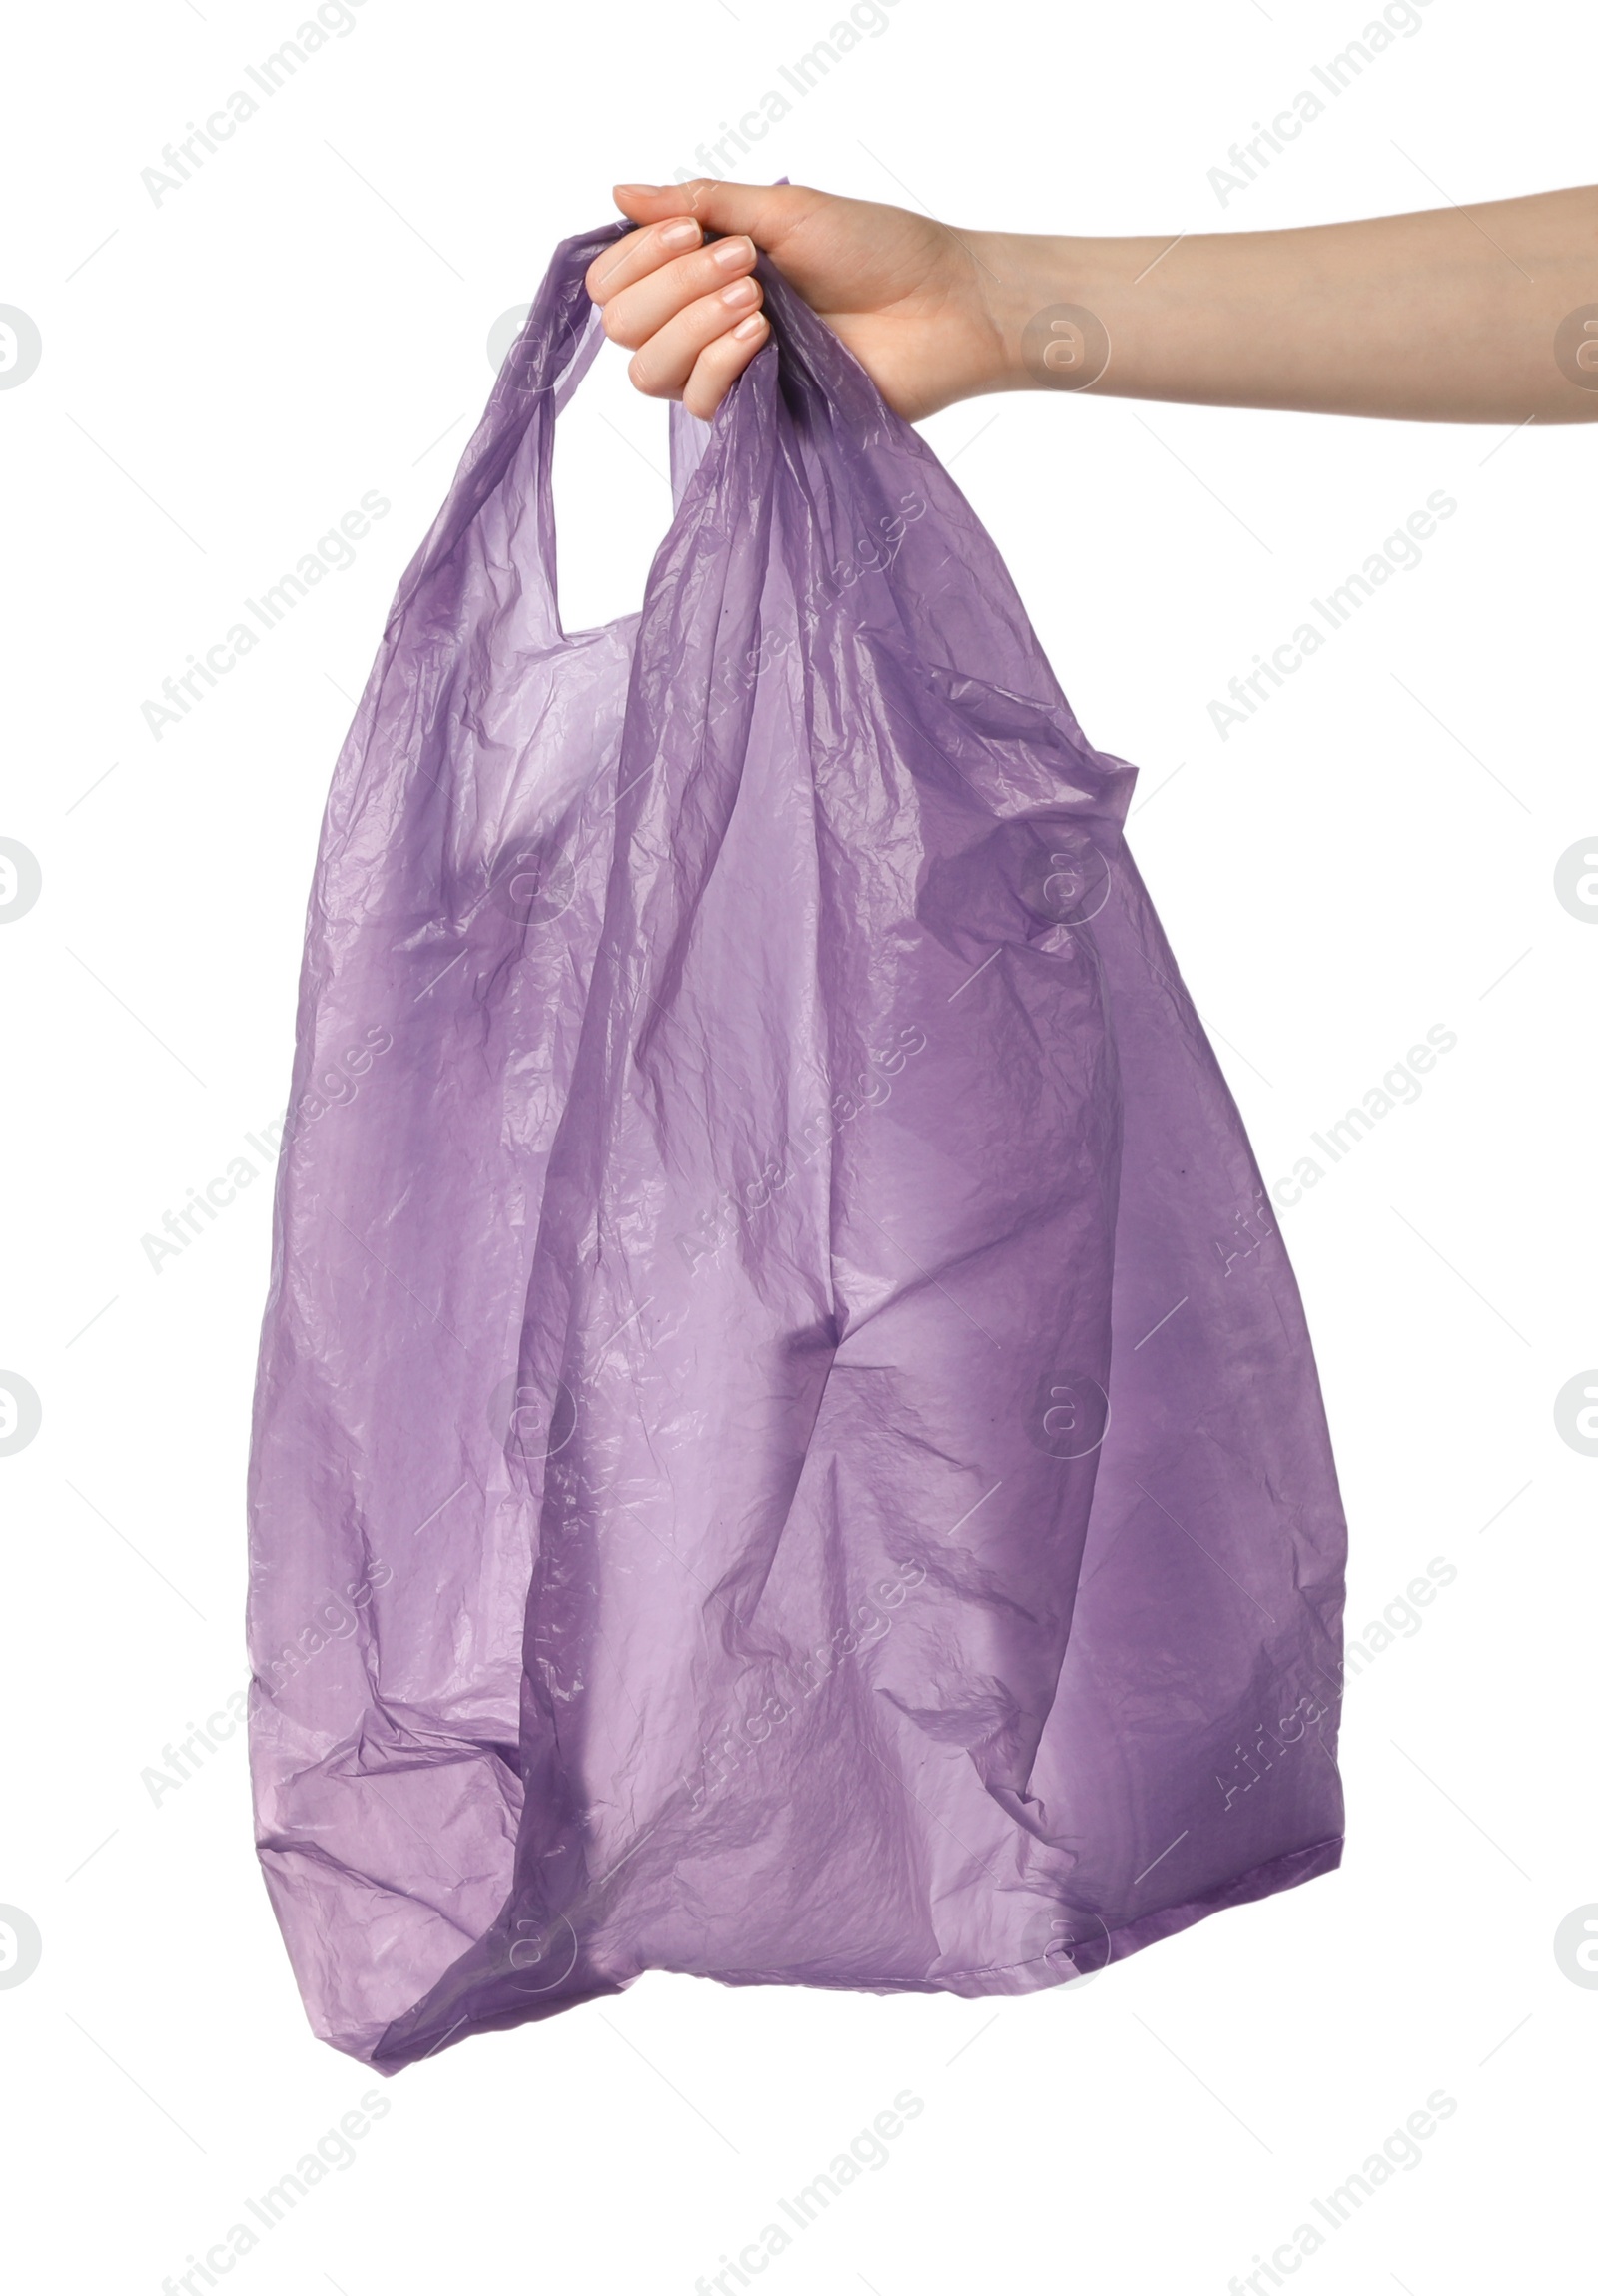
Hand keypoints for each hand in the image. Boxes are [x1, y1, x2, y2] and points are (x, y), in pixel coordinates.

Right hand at [585, 178, 1014, 421]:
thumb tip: (619, 193)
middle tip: (745, 265)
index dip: (635, 258)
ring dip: (692, 324)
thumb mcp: (782, 210)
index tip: (691, 231)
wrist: (940, 306)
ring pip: (649, 371)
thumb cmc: (877, 250)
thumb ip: (700, 203)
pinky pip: (698, 402)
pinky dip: (720, 361)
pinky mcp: (756, 415)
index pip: (615, 281)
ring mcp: (727, 373)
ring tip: (759, 300)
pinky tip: (762, 336)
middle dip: (670, 286)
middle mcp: (702, 323)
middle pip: (622, 326)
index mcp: (701, 270)